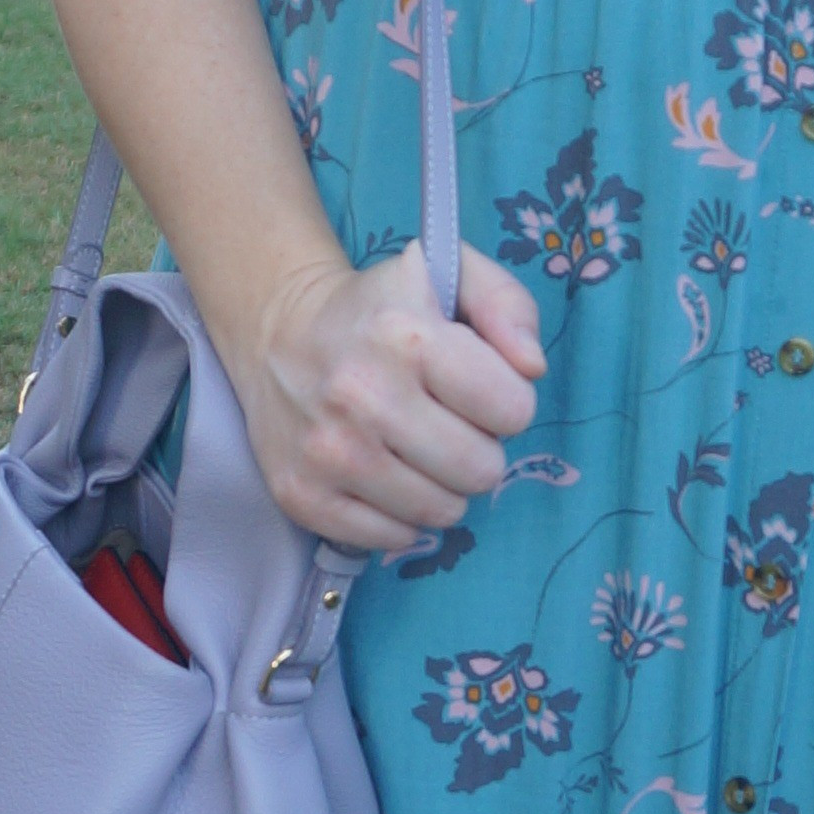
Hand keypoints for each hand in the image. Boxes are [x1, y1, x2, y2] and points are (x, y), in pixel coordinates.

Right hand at [235, 241, 546, 551]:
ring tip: (417, 448)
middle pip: (480, 470)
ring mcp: (327, 452)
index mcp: (407, 336)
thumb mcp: (451, 274)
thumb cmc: (384, 308)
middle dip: (479, 449)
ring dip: (442, 486)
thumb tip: (532, 368)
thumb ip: (509, 306)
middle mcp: (362, 396)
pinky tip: (385, 476)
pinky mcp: (301, 495)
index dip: (507, 401)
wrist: (281, 332)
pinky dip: (399, 517)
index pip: (513, 410)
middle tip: (448, 423)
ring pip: (440, 512)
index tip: (477, 388)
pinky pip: (389, 538)